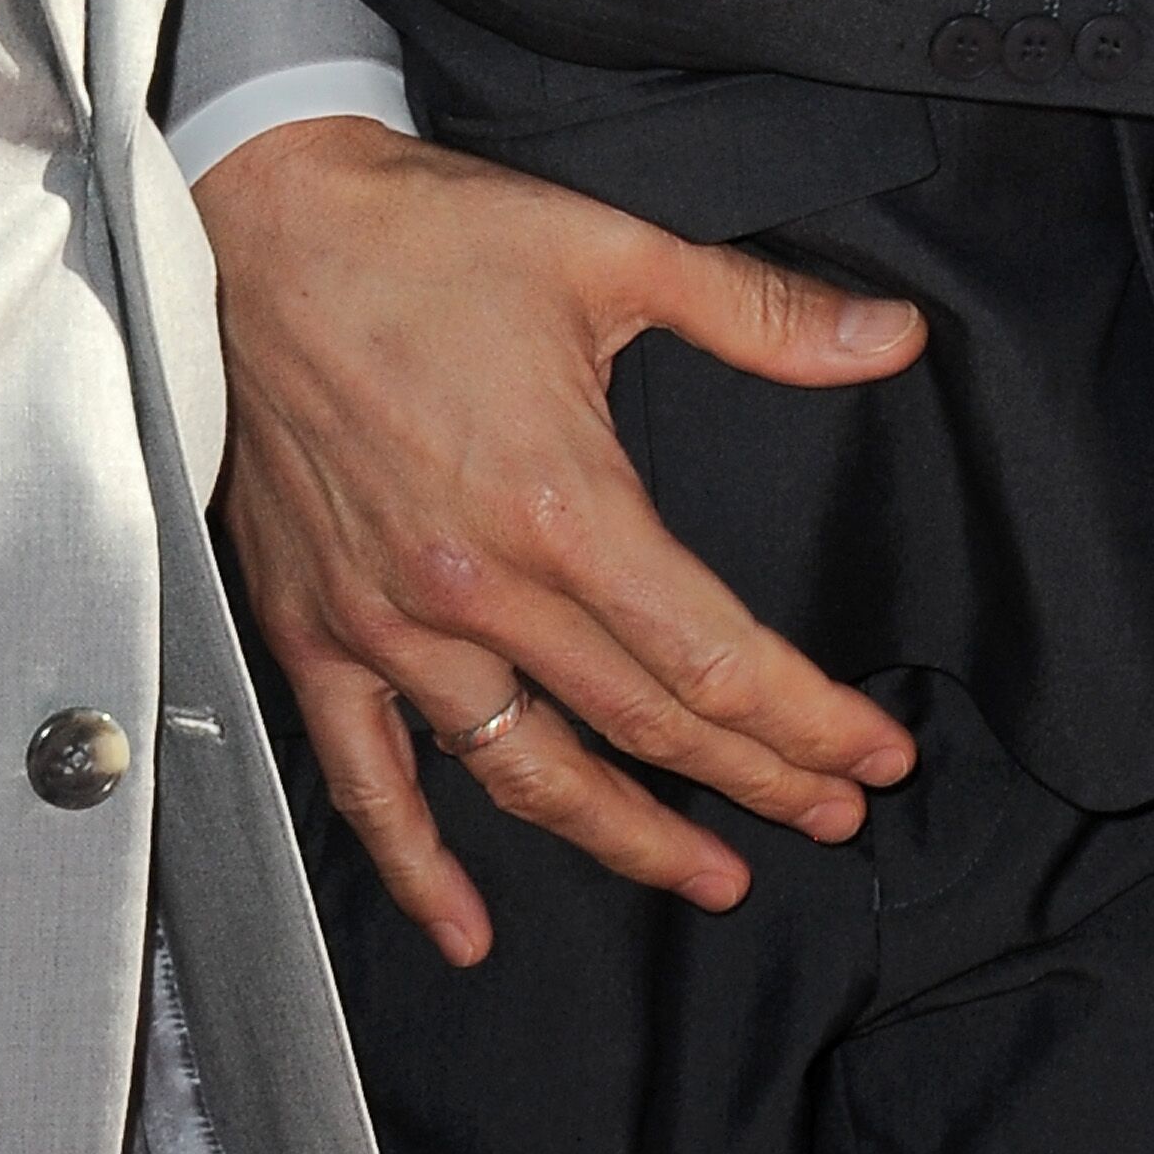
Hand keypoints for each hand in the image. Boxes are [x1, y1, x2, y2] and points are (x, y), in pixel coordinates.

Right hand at [198, 114, 928, 966]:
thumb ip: (762, 313)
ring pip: (525, 771)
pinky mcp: (314, 632)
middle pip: (641, 723)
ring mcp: (388, 623)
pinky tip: (468, 926)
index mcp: (560, 506)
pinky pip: (367, 779)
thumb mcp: (616, 253)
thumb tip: (890, 338)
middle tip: (831, 816)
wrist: (263, 227)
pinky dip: (417, 866)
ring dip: (624, 838)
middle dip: (754, 782)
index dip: (805, 719)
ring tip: (709, 876)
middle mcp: (475, 587)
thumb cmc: (429, 237)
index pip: (711, 656)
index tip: (871, 757)